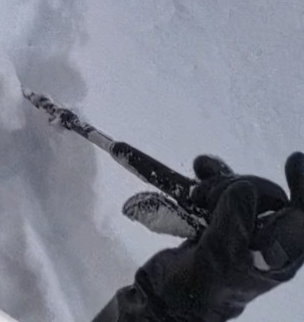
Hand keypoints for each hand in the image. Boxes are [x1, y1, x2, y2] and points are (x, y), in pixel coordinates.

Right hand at [131, 155, 303, 321]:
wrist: (168, 298)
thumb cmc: (201, 287)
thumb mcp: (223, 258)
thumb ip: (236, 222)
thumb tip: (244, 190)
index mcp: (276, 255)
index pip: (299, 219)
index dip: (301, 188)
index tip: (294, 161)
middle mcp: (264, 241)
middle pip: (261, 193)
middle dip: (232, 186)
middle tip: (205, 199)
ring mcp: (241, 229)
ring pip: (239, 187)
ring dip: (215, 182)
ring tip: (195, 196)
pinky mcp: (218, 220)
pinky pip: (219, 188)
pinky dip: (206, 176)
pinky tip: (198, 169)